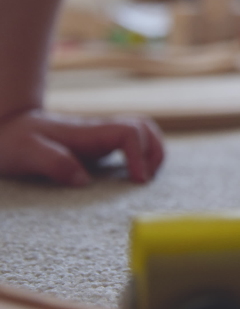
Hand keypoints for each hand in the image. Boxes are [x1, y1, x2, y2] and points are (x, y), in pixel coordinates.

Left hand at [0, 109, 163, 186]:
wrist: (4, 128)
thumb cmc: (12, 141)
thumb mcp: (26, 153)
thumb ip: (54, 163)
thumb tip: (84, 180)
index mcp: (88, 133)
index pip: (129, 132)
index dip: (140, 154)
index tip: (137, 180)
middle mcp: (99, 132)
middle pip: (145, 127)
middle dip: (155, 151)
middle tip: (146, 179)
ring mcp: (100, 139)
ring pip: (143, 133)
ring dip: (153, 153)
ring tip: (145, 179)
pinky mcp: (98, 148)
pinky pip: (132, 145)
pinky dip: (142, 158)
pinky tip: (131, 178)